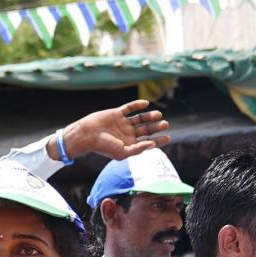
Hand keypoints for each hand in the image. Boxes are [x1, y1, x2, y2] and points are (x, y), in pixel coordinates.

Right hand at [53, 100, 170, 161]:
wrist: (87, 135)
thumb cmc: (103, 147)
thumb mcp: (122, 152)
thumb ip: (138, 149)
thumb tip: (152, 144)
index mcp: (129, 144)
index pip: (148, 142)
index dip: (159, 140)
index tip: (168, 137)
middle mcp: (127, 134)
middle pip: (146, 129)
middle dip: (156, 127)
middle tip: (165, 124)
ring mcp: (122, 123)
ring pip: (140, 118)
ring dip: (149, 116)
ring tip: (158, 115)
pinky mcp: (117, 114)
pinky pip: (129, 108)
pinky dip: (137, 105)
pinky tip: (146, 104)